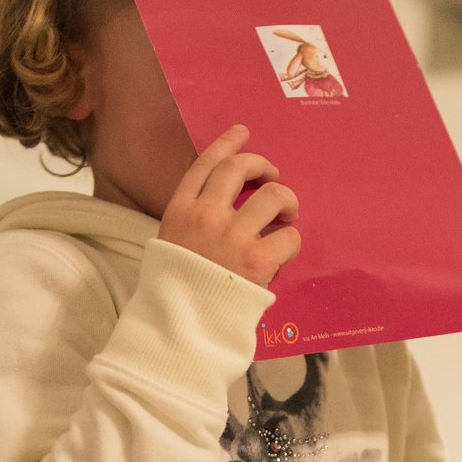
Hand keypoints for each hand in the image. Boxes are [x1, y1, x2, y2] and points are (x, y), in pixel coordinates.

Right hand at [159, 125, 300, 288]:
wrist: (179, 329)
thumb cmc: (175, 294)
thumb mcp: (169, 247)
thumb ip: (191, 224)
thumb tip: (223, 210)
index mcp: (179, 212)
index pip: (205, 165)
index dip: (226, 143)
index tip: (242, 132)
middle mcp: (204, 216)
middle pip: (238, 169)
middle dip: (260, 165)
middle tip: (271, 175)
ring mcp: (232, 236)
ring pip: (272, 195)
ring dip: (285, 199)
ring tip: (287, 214)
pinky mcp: (257, 259)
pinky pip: (288, 236)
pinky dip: (292, 241)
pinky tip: (285, 251)